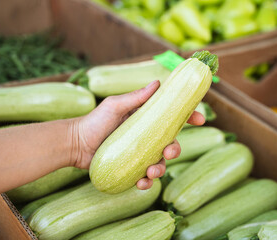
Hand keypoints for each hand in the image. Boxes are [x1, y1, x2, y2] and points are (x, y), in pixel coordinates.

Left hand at [70, 80, 204, 189]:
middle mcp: (146, 136)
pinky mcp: (131, 169)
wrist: (76, 144)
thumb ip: (136, 97)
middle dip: (176, 149)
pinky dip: (146, 183)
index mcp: (145, 119)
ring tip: (151, 172)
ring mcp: (139, 154)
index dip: (189, 117)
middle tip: (169, 151)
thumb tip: (158, 82)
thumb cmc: (94, 121)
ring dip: (161, 169)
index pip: (172, 117)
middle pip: (170, 143)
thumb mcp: (115, 106)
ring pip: (160, 163)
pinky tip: (141, 183)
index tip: (200, 119)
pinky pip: (145, 178)